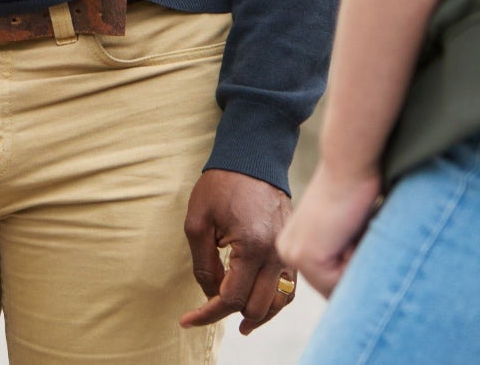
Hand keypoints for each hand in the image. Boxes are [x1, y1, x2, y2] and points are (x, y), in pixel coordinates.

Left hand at [179, 168, 297, 333]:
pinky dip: (276, 300)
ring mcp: (288, 250)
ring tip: (239, 323)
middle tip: (206, 312)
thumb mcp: (197, 223)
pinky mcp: (291, 245)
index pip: (232, 298)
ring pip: (280, 302)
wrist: (253, 156)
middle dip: (230, 315)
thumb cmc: (221, 184)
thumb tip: (212, 295)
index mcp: (253, 247)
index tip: (188, 319)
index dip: (208, 314)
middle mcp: (276, 253)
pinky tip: (259, 303)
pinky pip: (290, 286)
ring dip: (258, 315)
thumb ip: (203, 265)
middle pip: (257, 307)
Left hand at [277, 162, 382, 298]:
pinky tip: (349, 230)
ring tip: (351, 228)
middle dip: (353, 265)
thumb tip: (352, 282)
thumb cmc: (355, 190)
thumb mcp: (343, 232)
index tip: (352, 230)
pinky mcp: (306, 257)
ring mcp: (294, 255)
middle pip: (331, 287)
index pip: (328, 281)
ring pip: (337, 288)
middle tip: (353, 229)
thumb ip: (340, 257)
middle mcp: (287, 252)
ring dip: (356, 263)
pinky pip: (341, 282)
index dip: (352, 263)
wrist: (349, 163)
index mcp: (293, 245)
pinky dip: (356, 261)